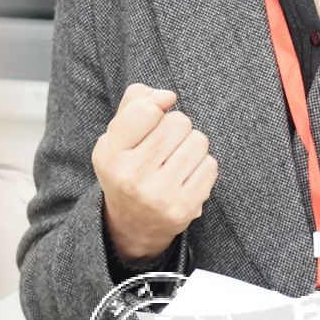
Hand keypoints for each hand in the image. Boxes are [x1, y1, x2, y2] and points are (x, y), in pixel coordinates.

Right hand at [92, 83, 216, 262]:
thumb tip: (168, 95)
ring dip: (191, 144)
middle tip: (165, 144)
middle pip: (178, 122)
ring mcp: (160, 194)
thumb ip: (136, 101)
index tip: (152, 119)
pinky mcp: (185, 207)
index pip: (146, 110)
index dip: (155, 108)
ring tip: (176, 158)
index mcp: (109, 153)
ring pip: (198, 141)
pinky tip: (185, 175)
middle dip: (176, 126)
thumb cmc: (128, 166)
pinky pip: (210, 165)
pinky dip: (202, 165)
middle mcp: (131, 175)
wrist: (133, 223)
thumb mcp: (117, 134)